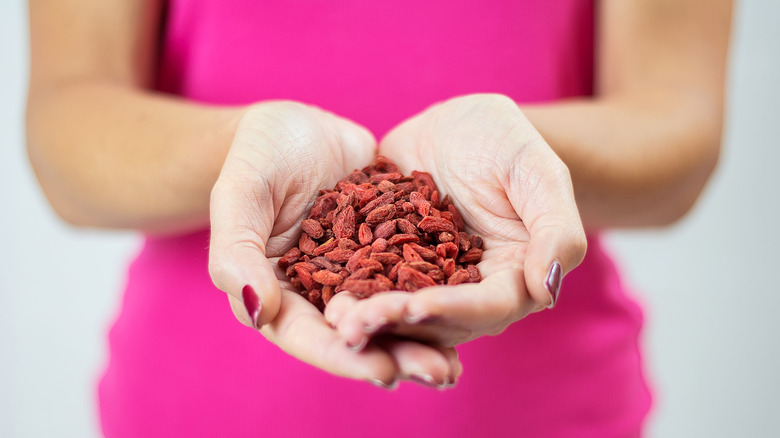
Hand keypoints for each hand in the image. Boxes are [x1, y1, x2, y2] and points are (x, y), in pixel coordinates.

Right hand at [208, 102, 460, 386]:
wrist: (297, 127)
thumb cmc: (257, 156)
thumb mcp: (241, 194)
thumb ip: (238, 252)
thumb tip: (257, 311)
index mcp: (279, 293)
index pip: (309, 335)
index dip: (345, 356)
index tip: (384, 371)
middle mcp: (322, 293)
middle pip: (359, 334)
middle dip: (398, 355)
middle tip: (440, 374)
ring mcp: (359, 273)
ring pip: (392, 313)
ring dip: (425, 338)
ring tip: (458, 362)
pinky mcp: (390, 250)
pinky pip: (416, 275)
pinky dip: (440, 295)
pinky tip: (472, 305)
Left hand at [326, 94, 586, 349]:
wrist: (458, 126)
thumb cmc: (509, 142)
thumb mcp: (537, 171)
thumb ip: (555, 229)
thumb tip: (549, 290)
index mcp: (511, 277)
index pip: (487, 305)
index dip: (453, 309)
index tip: (417, 306)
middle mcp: (466, 290)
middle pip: (436, 319)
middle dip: (397, 323)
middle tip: (357, 325)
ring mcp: (424, 281)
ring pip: (398, 309)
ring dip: (368, 320)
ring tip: (335, 320)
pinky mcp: (388, 264)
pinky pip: (367, 283)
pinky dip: (347, 292)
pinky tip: (320, 297)